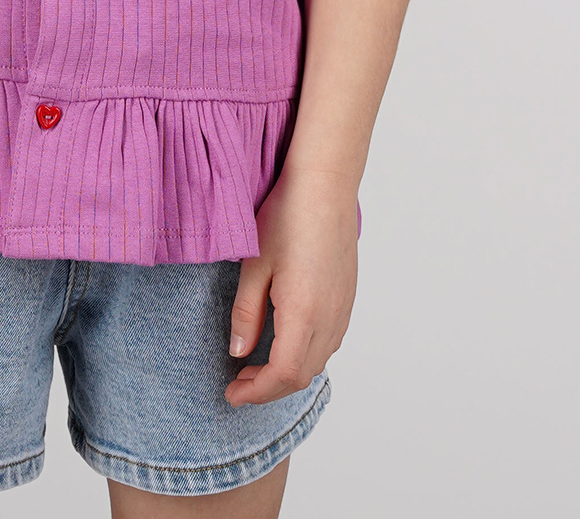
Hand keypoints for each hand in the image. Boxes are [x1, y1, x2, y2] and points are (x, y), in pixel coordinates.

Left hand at [224, 164, 357, 406]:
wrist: (324, 185)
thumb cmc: (287, 216)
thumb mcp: (255, 264)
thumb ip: (246, 313)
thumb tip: (238, 352)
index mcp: (304, 313)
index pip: (283, 375)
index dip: (256, 392)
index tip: (232, 393)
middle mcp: (330, 318)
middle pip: (303, 375)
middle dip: (269, 387)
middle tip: (239, 382)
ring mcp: (343, 307)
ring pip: (319, 360)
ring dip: (289, 372)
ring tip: (257, 364)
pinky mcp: (347, 296)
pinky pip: (330, 341)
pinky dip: (306, 354)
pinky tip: (286, 340)